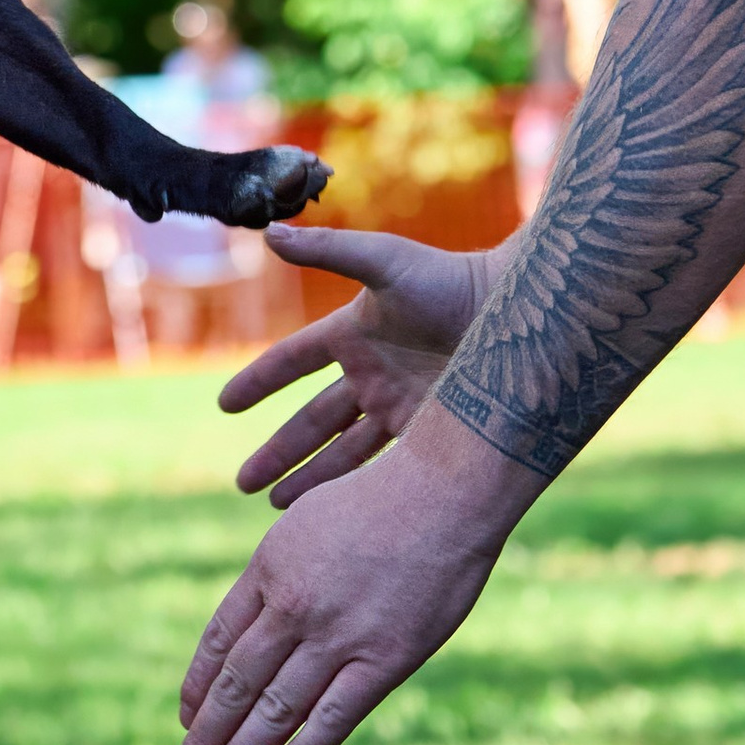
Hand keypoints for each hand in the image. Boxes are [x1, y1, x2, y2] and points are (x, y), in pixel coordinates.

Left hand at [176, 412, 526, 744]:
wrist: (445, 490)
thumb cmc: (380, 500)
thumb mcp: (305, 523)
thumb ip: (277, 575)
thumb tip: (255, 620)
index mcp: (268, 570)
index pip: (218, 643)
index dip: (198, 686)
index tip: (185, 718)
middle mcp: (293, 607)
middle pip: (236, 684)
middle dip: (206, 734)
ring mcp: (338, 635)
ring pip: (276, 708)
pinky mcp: (386, 659)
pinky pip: (334, 718)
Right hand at [218, 224, 500, 506]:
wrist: (520, 315)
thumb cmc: (452, 280)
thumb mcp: (383, 261)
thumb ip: (327, 251)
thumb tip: (268, 231)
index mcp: (352, 334)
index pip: (291, 362)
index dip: (258, 382)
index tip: (224, 404)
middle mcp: (371, 373)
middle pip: (311, 422)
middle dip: (277, 453)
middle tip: (244, 484)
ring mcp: (399, 404)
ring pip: (342, 452)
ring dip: (310, 479)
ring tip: (278, 506)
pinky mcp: (428, 430)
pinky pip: (383, 466)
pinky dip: (357, 489)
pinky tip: (335, 512)